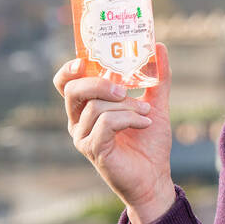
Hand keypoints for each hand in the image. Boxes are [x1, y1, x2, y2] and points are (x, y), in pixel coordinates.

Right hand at [53, 42, 174, 223]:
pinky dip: (128, 119)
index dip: (69, 69)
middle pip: (73, 91)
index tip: (84, 60)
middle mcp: (78, 121)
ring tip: (146, 113)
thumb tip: (159, 46)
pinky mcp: (93, 150)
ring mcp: (83, 137)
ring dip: (127, 106)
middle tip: (125, 88)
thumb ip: (158, 78)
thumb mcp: (156, 104)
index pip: (65, 84)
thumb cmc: (149, 142)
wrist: (155, 177)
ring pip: (96, 107)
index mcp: (87, 107)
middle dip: (99, 83)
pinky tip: (144, 123)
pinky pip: (106, 124)